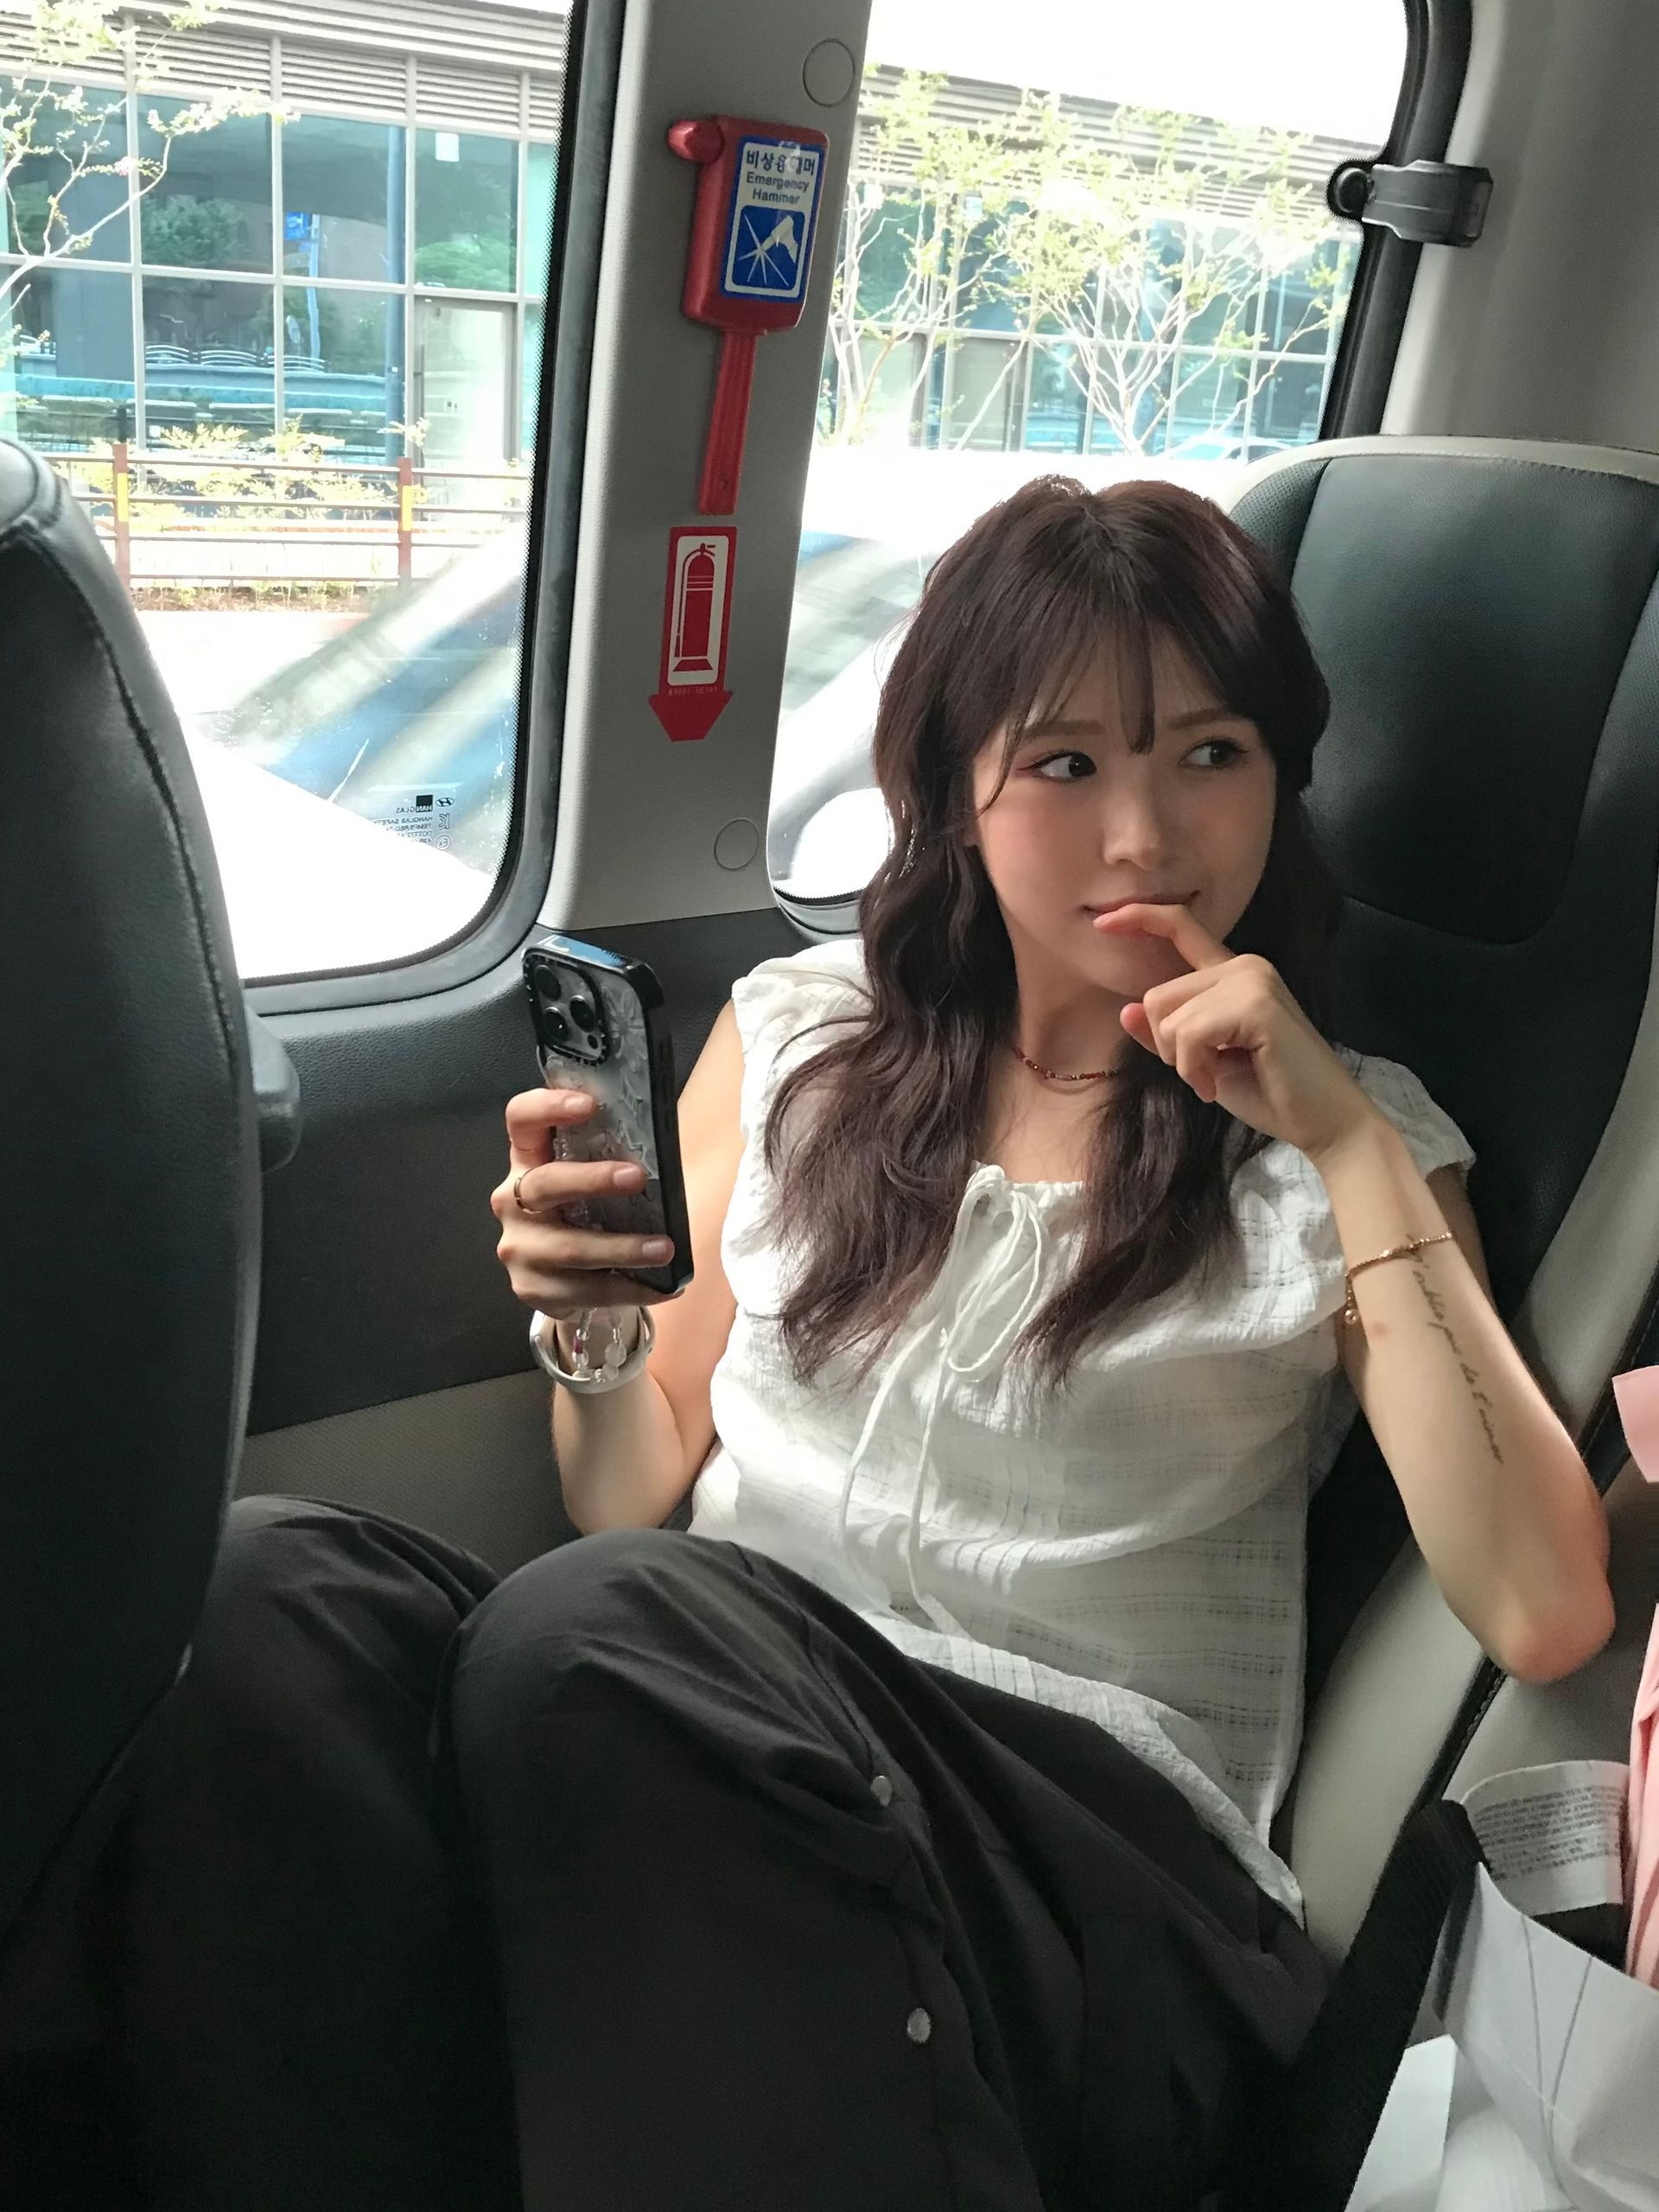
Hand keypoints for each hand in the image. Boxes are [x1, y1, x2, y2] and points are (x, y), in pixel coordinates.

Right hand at [491, 1086, 678, 1321]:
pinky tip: (662, 1286)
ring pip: (568, 1247)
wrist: (567, 1282)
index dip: (547, 1107)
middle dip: (592, 1180)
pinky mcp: (531, 1288)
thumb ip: (612, 1158)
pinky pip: (583, 1290)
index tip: (588, 1104)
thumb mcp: (594, 1182)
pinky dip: (628, 1287)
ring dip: (622, 1247)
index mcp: (528, 1159)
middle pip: (544, 1183)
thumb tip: (664, 1143)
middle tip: (637, 1177)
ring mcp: (518, 1247)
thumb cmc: (591, 1214)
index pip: (521, 1120)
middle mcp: (512, 1200)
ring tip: (664, 1248)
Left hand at [1094, 902, 1379, 1160]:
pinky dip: (1193, 1070)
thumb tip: (1125, 1011)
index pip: (1181, 929)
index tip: (1103, 921)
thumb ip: (1167, 1035)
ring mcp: (1251, 979)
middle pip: (1156, 996)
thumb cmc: (1269, 1093)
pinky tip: (1219, 1085)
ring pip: (1167, 1018)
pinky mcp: (1255, 1003)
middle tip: (1207, 1072)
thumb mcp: (1203, 1063)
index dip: (1140, 918)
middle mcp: (1243, 966)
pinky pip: (1187, 1035)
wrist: (1324, 1122)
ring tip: (1219, 1077)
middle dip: (1169, 1047)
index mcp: (1232, 974)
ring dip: (1183, 1062)